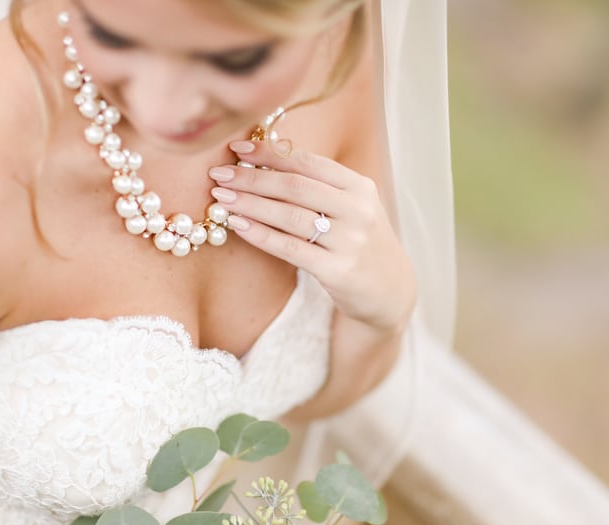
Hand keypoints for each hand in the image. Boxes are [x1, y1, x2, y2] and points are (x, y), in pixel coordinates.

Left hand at [208, 139, 415, 332]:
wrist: (389, 290)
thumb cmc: (357, 242)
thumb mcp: (350, 208)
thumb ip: (317, 187)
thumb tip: (261, 163)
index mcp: (359, 187)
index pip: (308, 163)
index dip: (269, 154)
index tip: (236, 149)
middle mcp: (358, 210)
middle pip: (295, 187)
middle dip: (252, 178)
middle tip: (218, 174)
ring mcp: (350, 241)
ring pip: (290, 216)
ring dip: (251, 204)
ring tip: (221, 198)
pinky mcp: (338, 271)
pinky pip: (291, 249)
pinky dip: (261, 235)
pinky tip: (238, 226)